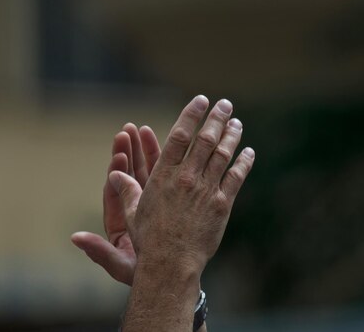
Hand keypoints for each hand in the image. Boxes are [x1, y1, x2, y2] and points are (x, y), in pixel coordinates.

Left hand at [71, 123, 160, 284]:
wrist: (171, 278)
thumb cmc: (146, 276)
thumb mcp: (121, 265)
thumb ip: (100, 251)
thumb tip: (75, 238)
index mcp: (119, 222)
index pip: (115, 191)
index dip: (116, 171)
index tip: (118, 154)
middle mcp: (133, 209)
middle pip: (128, 176)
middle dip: (127, 153)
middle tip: (126, 131)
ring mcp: (150, 204)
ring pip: (146, 173)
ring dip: (143, 151)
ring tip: (140, 129)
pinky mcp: (167, 202)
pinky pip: (163, 179)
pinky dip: (163, 162)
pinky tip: (166, 144)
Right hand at [110, 95, 254, 275]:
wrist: (171, 263)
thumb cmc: (149, 239)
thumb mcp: (132, 212)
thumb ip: (127, 190)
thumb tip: (114, 174)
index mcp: (164, 175)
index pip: (180, 135)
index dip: (191, 115)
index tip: (201, 100)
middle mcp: (187, 177)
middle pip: (205, 140)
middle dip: (217, 118)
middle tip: (225, 103)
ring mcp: (206, 190)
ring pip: (223, 155)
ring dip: (232, 135)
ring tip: (237, 122)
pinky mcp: (222, 204)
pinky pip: (236, 177)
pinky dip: (244, 162)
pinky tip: (249, 151)